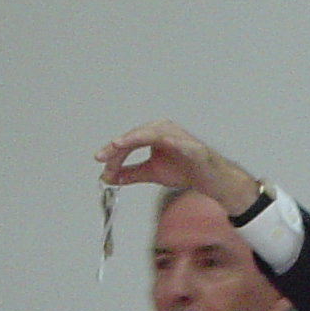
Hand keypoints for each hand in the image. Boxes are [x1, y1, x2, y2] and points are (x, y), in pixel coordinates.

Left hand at [96, 121, 259, 219]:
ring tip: (121, 144)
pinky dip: (173, 141)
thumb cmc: (185, 169)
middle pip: (137, 134)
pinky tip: (163, 141)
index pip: (128, 140)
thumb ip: (131, 173)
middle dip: (119, 146)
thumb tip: (109, 176)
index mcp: (154, 134)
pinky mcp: (194, 148)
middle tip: (104, 157)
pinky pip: (182, 142)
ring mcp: (179, 137)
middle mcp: (164, 130)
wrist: (209, 180)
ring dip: (136, 137)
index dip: (113, 151)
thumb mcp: (151, 172)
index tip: (100, 162)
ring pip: (154, 133)